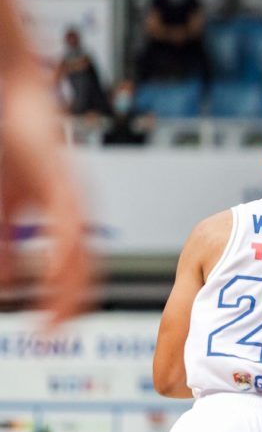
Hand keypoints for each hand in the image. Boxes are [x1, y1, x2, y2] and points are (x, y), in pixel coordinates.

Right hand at [0, 75, 93, 328]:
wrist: (17, 94)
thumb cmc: (15, 142)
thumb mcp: (7, 203)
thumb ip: (6, 243)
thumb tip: (7, 284)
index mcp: (66, 217)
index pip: (73, 269)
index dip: (64, 302)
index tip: (53, 332)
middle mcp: (76, 210)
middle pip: (84, 268)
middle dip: (70, 305)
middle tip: (57, 337)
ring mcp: (72, 197)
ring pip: (79, 252)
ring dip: (70, 288)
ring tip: (59, 318)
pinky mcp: (61, 182)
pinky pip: (67, 223)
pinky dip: (64, 251)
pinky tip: (60, 272)